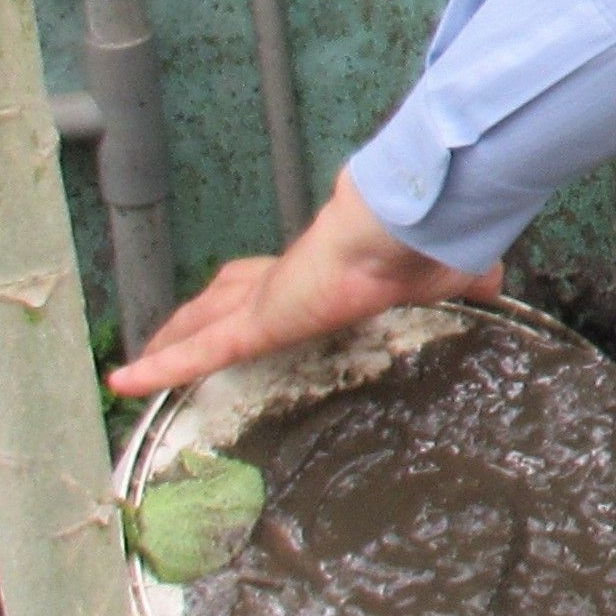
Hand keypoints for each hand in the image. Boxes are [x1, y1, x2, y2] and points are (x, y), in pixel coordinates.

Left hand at [108, 170, 498, 398]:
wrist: (405, 232)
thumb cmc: (425, 247)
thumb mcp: (450, 275)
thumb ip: (464, 280)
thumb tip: (492, 281)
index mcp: (327, 271)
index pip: (279, 280)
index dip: (254, 290)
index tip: (244, 302)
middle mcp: (287, 279)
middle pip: (225, 297)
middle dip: (197, 315)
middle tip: (171, 337)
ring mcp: (265, 300)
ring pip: (201, 323)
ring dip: (171, 340)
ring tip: (140, 367)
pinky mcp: (255, 323)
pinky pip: (195, 352)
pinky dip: (158, 367)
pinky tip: (124, 383)